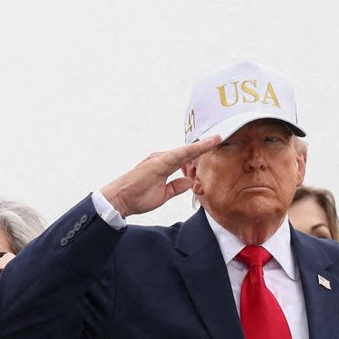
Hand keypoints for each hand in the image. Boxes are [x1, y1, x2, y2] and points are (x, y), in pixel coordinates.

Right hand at [98, 139, 219, 218]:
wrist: (119, 200)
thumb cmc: (136, 198)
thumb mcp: (163, 195)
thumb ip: (176, 187)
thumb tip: (190, 182)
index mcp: (163, 167)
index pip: (185, 159)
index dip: (199, 153)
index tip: (213, 146)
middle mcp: (162, 159)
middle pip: (187, 152)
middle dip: (203, 147)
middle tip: (219, 138)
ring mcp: (159, 159)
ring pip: (185, 151)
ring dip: (200, 146)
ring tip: (216, 140)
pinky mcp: (158, 162)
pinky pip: (179, 154)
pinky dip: (192, 149)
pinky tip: (203, 145)